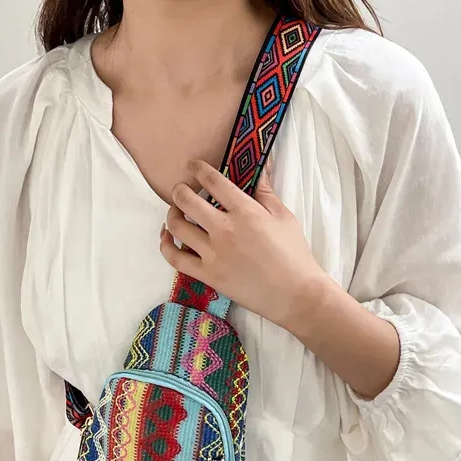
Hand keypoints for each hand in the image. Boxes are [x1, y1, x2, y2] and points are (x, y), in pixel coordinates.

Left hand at [160, 159, 326, 327]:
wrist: (294, 294)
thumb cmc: (293, 254)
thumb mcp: (284, 216)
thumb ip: (266, 191)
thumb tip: (260, 167)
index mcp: (245, 211)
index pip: (213, 181)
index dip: (198, 169)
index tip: (193, 166)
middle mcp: (224, 229)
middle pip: (187, 200)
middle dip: (180, 190)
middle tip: (182, 190)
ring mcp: (213, 253)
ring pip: (177, 226)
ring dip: (172, 213)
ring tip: (176, 211)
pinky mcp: (207, 275)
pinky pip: (175, 257)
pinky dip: (166, 244)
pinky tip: (168, 236)